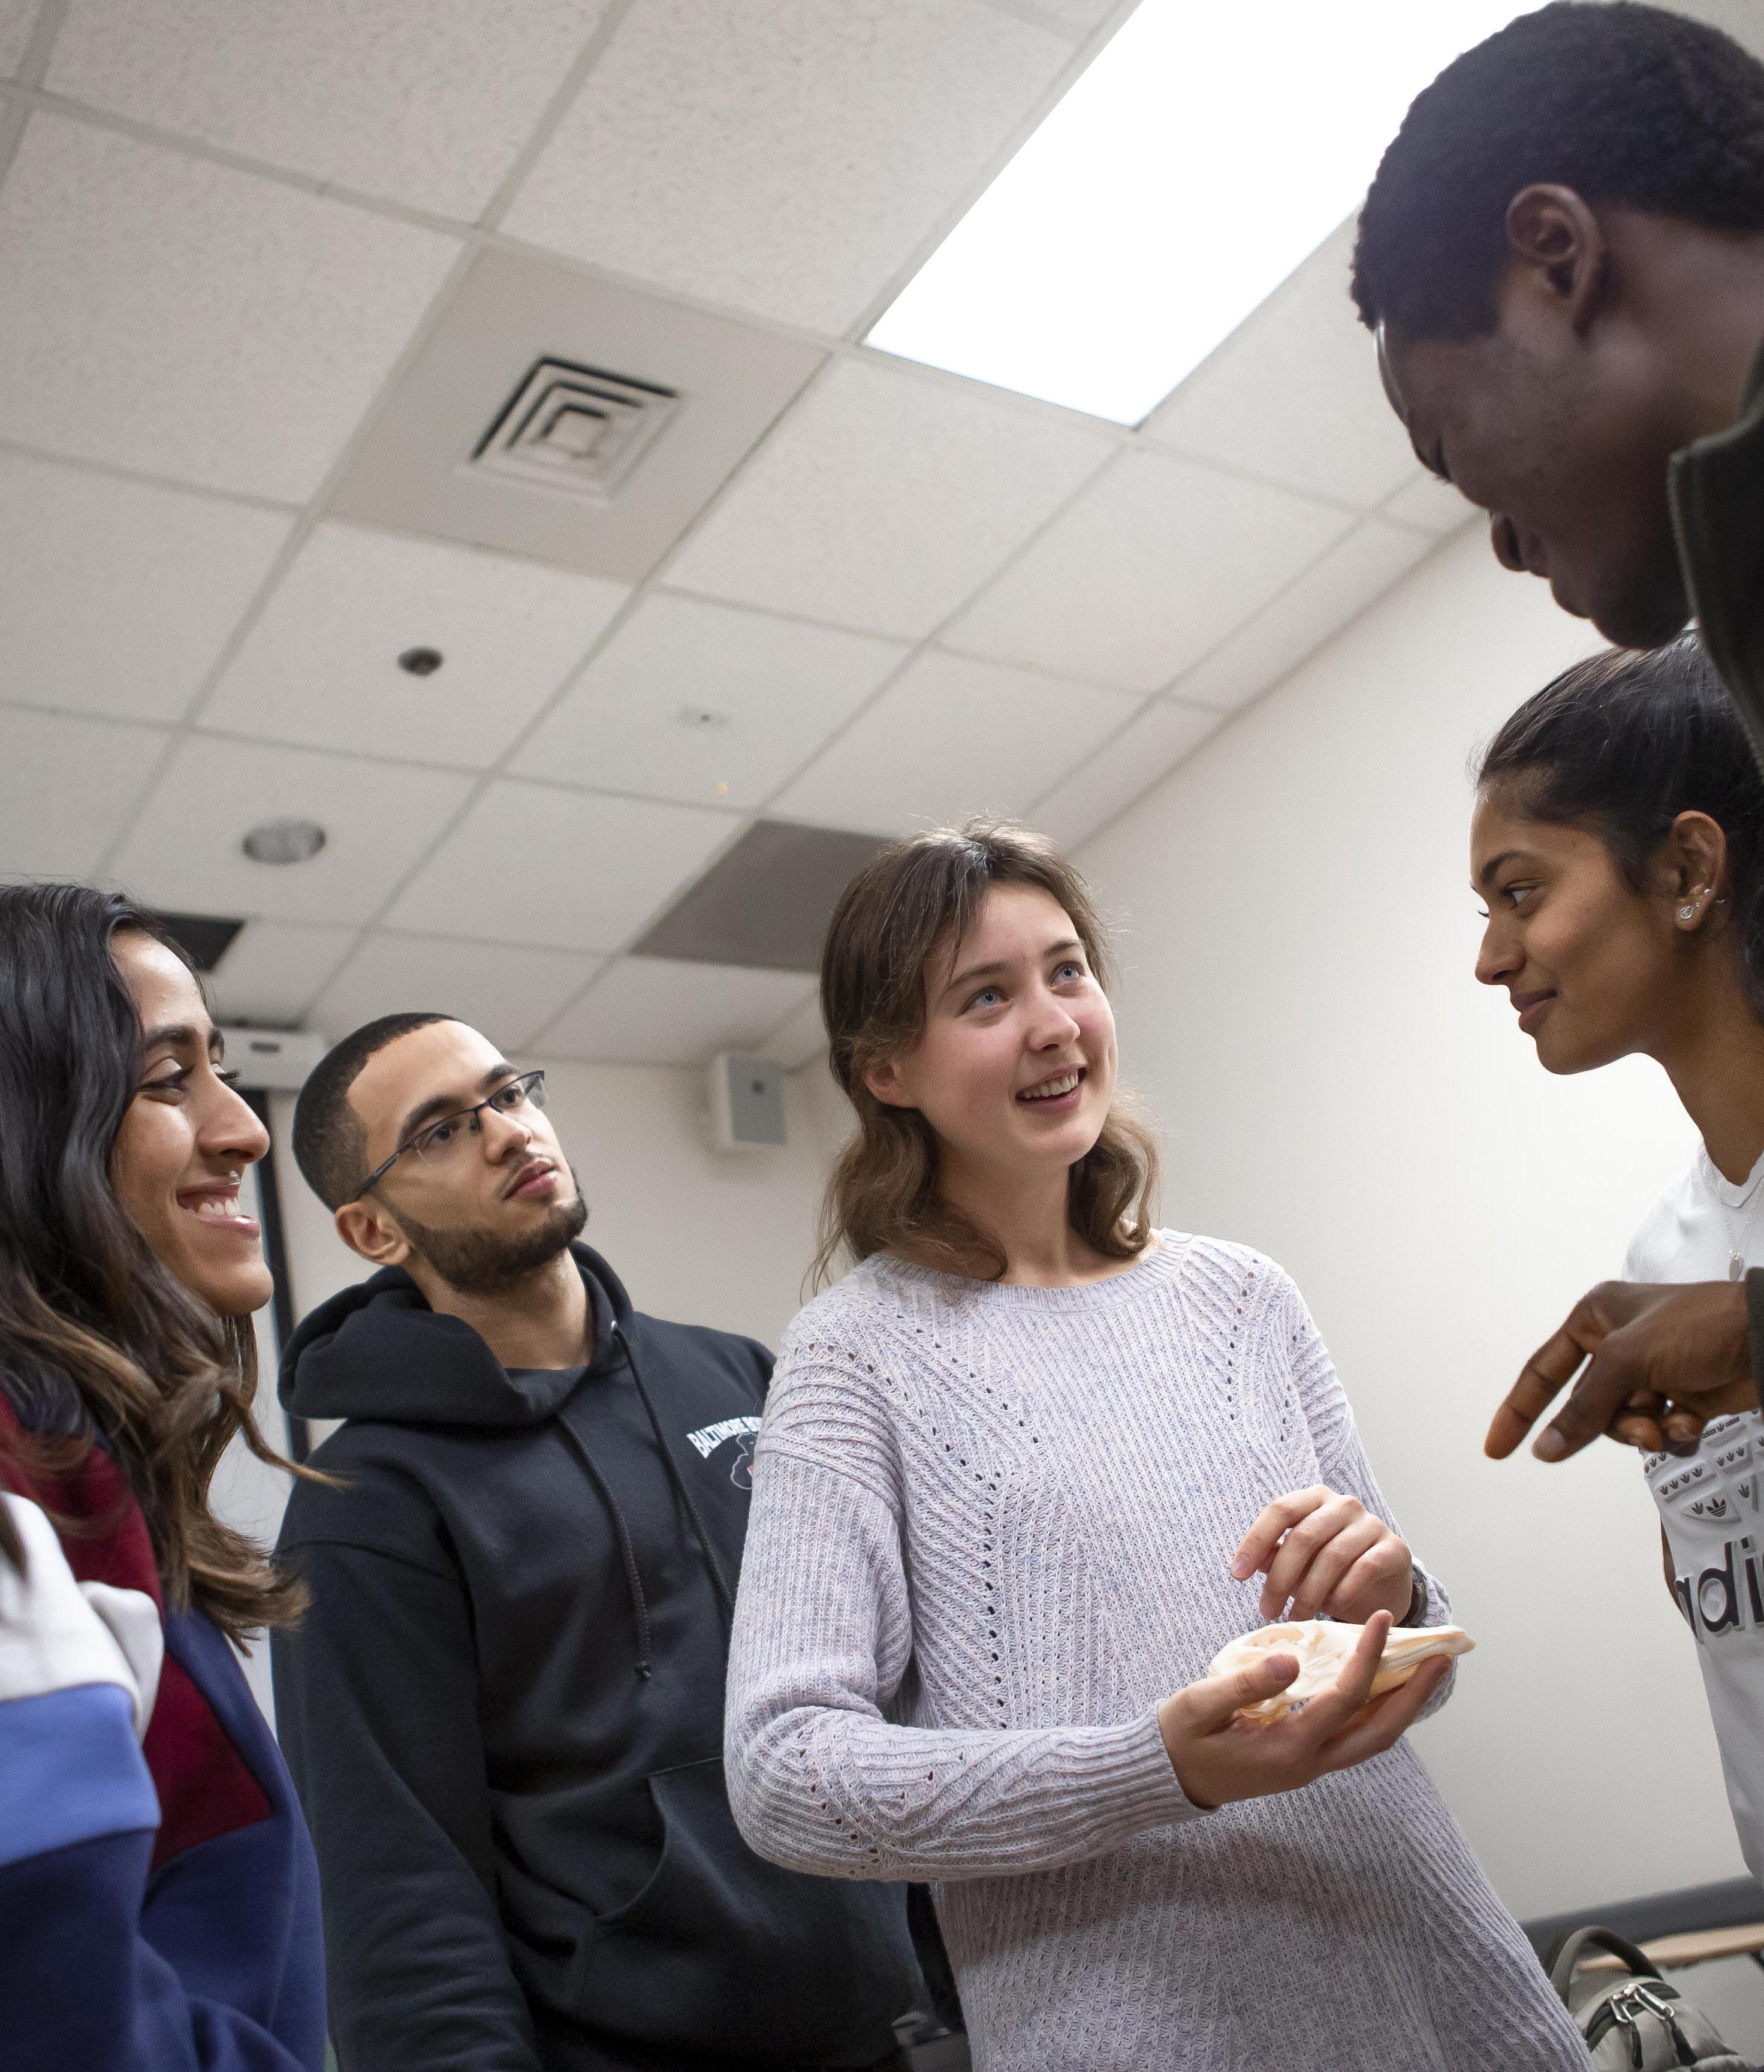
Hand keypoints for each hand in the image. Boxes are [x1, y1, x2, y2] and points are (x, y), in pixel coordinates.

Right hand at [1158, 1611, 1448, 1809]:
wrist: (1169, 1778)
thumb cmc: (1181, 1737)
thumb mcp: (1201, 1705)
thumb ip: (1246, 1683)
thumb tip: (1292, 1658)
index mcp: (1288, 1747)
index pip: (1344, 1697)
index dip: (1369, 1656)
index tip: (1383, 1618)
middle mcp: (1310, 1763)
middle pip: (1379, 1732)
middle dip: (1413, 1695)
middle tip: (1440, 1659)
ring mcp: (1310, 1767)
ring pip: (1372, 1740)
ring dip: (1402, 1706)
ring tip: (1423, 1671)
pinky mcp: (1305, 1761)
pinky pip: (1355, 1738)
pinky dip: (1377, 1712)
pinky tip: (1382, 1688)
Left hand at [1230, 1484, 1413, 1622]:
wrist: (1383, 1585)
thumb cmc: (1332, 1570)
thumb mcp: (1299, 1563)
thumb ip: (1274, 1557)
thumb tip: (1243, 1564)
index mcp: (1314, 1498)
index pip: (1279, 1510)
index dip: (1255, 1541)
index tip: (1237, 1575)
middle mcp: (1344, 1504)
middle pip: (1303, 1536)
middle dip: (1280, 1578)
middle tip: (1267, 1610)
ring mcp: (1372, 1524)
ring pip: (1332, 1556)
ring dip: (1308, 1593)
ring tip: (1295, 1617)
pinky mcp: (1394, 1548)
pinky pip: (1363, 1569)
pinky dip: (1341, 1592)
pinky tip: (1329, 1610)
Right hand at [1486, 1280, 1756, 1464]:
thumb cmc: (1704, 1324)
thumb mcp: (1630, 1359)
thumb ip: (1584, 1408)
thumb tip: (1547, 1448)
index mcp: (1595, 1318)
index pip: (1542, 1371)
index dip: (1518, 1411)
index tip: (1497, 1448)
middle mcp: (1618, 1345)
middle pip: (1588, 1406)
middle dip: (1613, 1423)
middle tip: (1642, 1426)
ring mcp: (1651, 1373)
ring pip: (1622, 1424)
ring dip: (1646, 1432)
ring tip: (1670, 1423)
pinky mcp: (1681, 1397)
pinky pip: (1657, 1433)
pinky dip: (1673, 1435)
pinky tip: (1690, 1422)